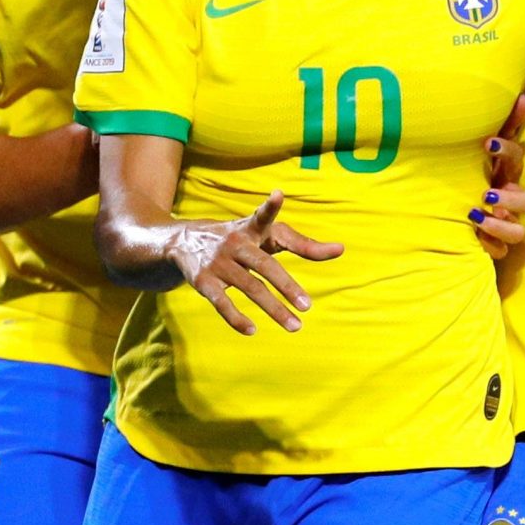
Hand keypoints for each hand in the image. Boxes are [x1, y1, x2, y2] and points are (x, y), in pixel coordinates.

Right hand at [171, 191, 342, 334]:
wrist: (183, 241)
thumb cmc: (241, 239)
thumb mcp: (267, 236)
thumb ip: (303, 244)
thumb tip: (341, 249)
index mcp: (252, 228)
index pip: (263, 217)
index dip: (270, 207)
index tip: (277, 194)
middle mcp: (236, 243)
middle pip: (265, 265)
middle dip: (286, 286)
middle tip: (308, 306)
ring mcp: (218, 263)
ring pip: (250, 287)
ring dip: (273, 308)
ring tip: (296, 326)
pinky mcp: (203, 281)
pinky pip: (222, 303)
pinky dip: (236, 318)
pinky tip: (253, 330)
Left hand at [473, 96, 524, 259]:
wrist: (449, 211)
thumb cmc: (465, 176)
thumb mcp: (470, 150)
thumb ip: (493, 125)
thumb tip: (517, 95)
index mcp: (506, 172)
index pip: (517, 156)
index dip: (507, 149)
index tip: (486, 144)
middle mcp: (510, 198)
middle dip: (511, 197)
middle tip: (487, 193)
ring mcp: (505, 223)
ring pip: (519, 232)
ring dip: (501, 224)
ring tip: (477, 215)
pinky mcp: (495, 245)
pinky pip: (500, 251)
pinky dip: (489, 243)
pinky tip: (473, 235)